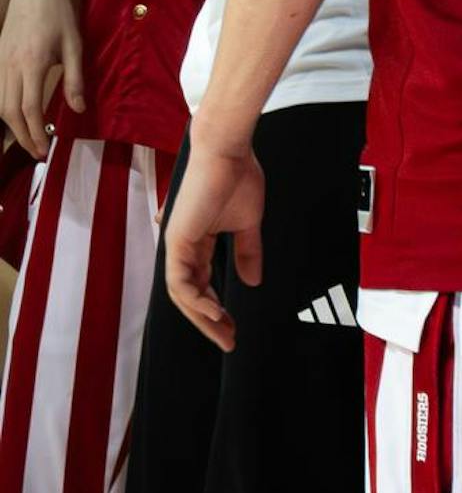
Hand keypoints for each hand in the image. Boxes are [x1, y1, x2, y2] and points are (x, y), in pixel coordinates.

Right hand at [0, 0, 83, 156]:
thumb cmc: (59, 13)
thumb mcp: (74, 45)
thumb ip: (75, 79)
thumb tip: (78, 110)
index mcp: (32, 64)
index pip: (29, 109)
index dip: (36, 133)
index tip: (45, 149)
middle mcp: (11, 66)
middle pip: (9, 112)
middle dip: (22, 136)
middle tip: (38, 151)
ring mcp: (1, 61)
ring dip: (12, 124)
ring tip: (29, 137)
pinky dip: (5, 107)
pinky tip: (18, 114)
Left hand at [163, 135, 264, 350]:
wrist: (228, 151)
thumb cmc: (238, 177)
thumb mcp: (248, 223)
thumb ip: (247, 252)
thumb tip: (253, 281)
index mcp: (198, 242)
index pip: (202, 285)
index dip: (216, 308)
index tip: (233, 327)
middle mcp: (183, 247)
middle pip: (190, 296)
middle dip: (209, 321)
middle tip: (228, 341)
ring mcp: (177, 245)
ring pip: (182, 295)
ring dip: (203, 317)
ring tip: (224, 333)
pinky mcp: (177, 241)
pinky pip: (180, 282)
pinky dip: (196, 300)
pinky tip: (215, 311)